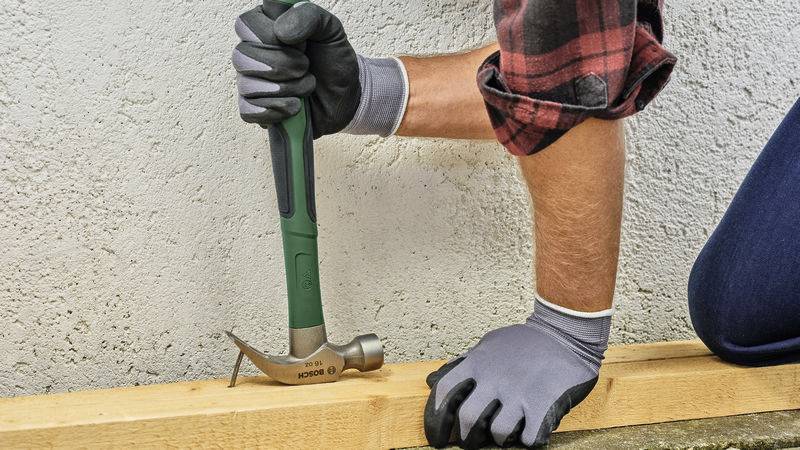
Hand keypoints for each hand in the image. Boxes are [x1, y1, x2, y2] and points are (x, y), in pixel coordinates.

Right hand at [233, 2, 359, 137]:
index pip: (245, 24)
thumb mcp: (330, 30)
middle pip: (241, 56)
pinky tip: (294, 107)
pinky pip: (247, 111)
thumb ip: (308, 17)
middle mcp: (251, 52)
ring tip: (306, 88)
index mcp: (263, 26)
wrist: (344, 97)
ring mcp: (249, 81)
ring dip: (284, 90)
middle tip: (306, 67)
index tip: (300, 44)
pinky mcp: (254, 108)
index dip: (271, 37)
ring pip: (246, 85)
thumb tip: (281, 32)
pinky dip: (275, 111)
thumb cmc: (332, 61)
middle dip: (282, 65)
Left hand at [424, 301, 608, 447]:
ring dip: (500, 438)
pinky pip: (530, 438)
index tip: (437, 436)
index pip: (444, 391)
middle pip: (468, 419)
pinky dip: (529, 440)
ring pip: (498, 432)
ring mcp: (519, 393)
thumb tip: (432, 381)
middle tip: (472, 441)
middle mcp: (494, 379)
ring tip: (505, 434)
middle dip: (467, 437)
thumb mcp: (488, 345)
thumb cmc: (524, 342)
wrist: (565, 333)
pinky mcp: (543, 404)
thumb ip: (463, 364)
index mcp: (478, 363)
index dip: (436, 418)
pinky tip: (530, 430)